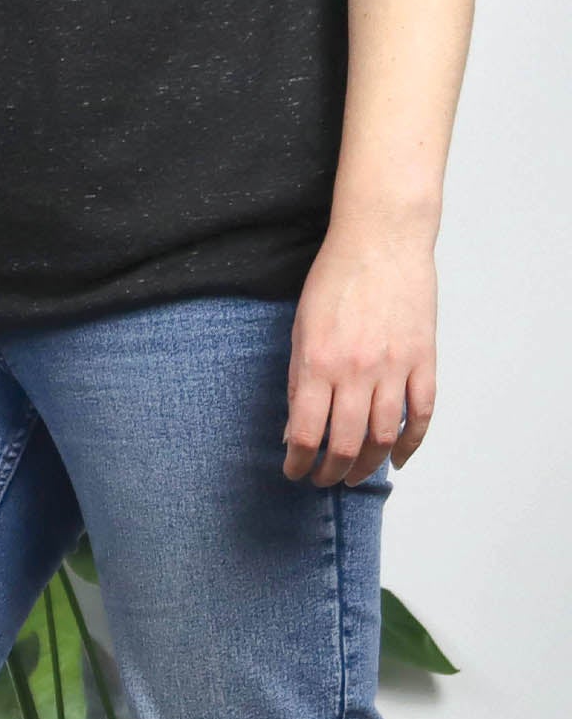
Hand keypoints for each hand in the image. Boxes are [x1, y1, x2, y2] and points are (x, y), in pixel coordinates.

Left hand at [284, 222, 438, 487]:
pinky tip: (399, 458)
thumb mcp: (301, 332)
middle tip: (323, 479)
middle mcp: (357, 370)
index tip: (294, 471)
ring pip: (384, 436)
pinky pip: (422, 412)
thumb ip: (299, 383)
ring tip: (355, 474)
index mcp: (319, 365)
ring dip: (368, 465)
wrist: (382, 238)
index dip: (298, 464)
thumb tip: (295, 431)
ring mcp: (395, 365)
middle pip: (345, 445)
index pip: (306, 435)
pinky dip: (412, 442)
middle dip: (331, 473)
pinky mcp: (424, 357)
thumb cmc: (335, 281)